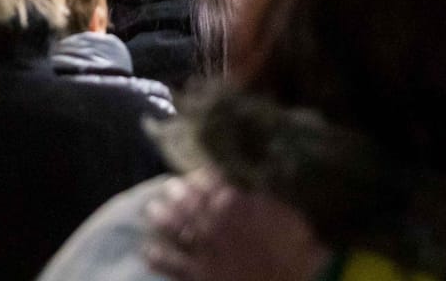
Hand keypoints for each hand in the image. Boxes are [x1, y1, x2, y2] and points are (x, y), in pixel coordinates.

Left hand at [144, 171, 328, 280]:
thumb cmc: (297, 249)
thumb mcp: (283, 212)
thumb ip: (259, 197)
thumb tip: (245, 183)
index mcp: (234, 205)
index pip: (211, 185)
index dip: (201, 178)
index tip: (195, 174)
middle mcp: (214, 224)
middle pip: (188, 204)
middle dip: (177, 194)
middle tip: (168, 187)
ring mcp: (205, 251)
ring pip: (176, 230)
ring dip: (162, 219)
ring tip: (152, 209)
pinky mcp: (199, 276)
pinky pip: (172, 266)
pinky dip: (158, 258)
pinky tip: (148, 251)